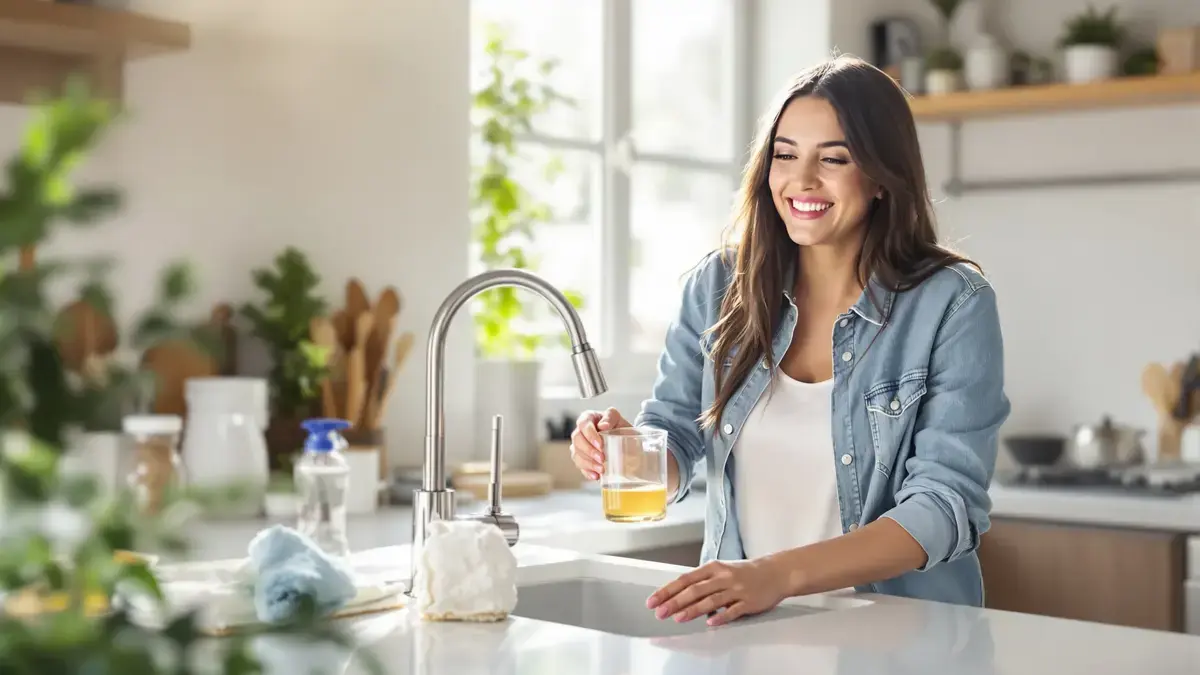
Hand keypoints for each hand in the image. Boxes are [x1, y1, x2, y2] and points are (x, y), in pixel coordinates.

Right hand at [569, 407, 630, 479]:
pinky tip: (596, 476)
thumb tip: (603, 425)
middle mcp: (580, 432)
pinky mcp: (581, 458)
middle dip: (589, 451)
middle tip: (602, 459)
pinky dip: (587, 472)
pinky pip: (580, 466)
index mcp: (587, 418)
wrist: (623, 438)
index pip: (583, 424)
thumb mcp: (617, 418)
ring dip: (588, 463)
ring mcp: (579, 446)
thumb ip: (610, 417)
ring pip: (576, 454)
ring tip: (601, 469)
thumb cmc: (618, 425)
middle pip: (577, 440)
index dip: (590, 435)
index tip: (600, 445)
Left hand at [645, 557, 789, 626]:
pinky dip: (721, 617)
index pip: (685, 579)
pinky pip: (732, 611)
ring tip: (678, 619)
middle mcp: (723, 577)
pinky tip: (710, 623)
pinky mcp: (748, 602)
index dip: (668, 590)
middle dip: (675, 602)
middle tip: (660, 613)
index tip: (653, 600)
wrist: (775, 572)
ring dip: (693, 610)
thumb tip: (680, 597)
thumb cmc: (745, 573)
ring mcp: (736, 590)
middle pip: (694, 590)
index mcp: (713, 568)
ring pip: (710, 600)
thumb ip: (703, 583)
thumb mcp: (721, 571)